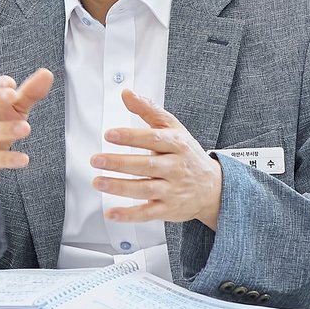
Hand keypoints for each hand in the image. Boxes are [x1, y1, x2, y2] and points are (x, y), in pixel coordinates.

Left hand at [90, 89, 222, 228]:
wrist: (213, 187)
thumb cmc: (187, 154)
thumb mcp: (173, 127)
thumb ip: (148, 110)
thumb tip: (126, 93)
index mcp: (177, 144)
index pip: (153, 139)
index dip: (131, 137)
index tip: (110, 134)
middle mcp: (175, 168)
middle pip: (146, 165)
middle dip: (119, 163)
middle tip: (96, 159)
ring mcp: (172, 190)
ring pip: (144, 189)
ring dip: (119, 187)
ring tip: (98, 181)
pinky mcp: (168, 209)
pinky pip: (147, 213)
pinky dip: (128, 215)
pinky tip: (111, 212)